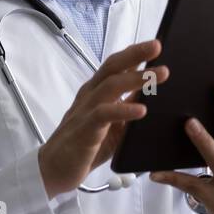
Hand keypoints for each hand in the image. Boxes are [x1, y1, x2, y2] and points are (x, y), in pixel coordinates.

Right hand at [38, 39, 168, 198]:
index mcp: (96, 92)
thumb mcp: (113, 125)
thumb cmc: (85, 146)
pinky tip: (141, 110)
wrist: (54, 170)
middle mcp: (90, 95)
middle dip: (135, 54)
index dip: (134, 53)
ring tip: (160, 74)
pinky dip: (124, 110)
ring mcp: (86, 110)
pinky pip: (104, 114)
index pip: (115, 65)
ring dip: (136, 78)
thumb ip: (127, 107)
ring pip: (111, 86)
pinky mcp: (85, 129)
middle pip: (112, 67)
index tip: (155, 44)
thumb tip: (151, 94)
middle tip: (157, 45)